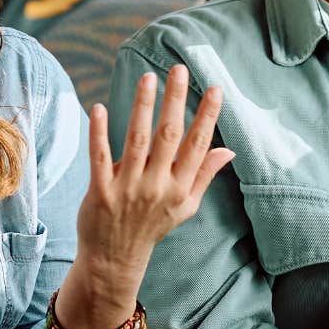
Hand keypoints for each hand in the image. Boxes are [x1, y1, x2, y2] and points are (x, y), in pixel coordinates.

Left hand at [75, 66, 235, 295]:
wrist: (115, 259)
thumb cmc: (152, 227)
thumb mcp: (185, 206)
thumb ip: (204, 175)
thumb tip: (229, 151)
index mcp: (180, 188)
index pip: (197, 145)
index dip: (207, 116)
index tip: (216, 89)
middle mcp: (157, 186)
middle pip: (169, 136)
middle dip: (176, 101)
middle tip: (178, 69)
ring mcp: (128, 189)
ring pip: (138, 140)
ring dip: (143, 106)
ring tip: (148, 78)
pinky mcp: (100, 191)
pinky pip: (100, 157)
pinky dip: (100, 132)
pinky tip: (100, 107)